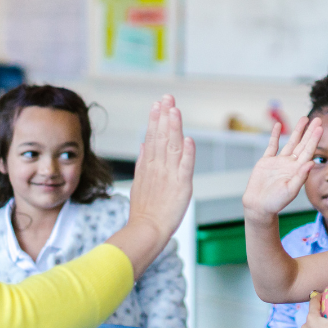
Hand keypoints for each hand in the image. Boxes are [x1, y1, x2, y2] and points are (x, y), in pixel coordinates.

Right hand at [109, 96, 196, 277]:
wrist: (147, 230)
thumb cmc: (144, 211)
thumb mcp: (139, 183)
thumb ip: (142, 163)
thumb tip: (143, 145)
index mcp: (149, 166)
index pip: (153, 137)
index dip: (156, 120)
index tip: (158, 104)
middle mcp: (158, 167)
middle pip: (161, 137)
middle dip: (164, 116)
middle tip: (167, 97)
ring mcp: (169, 175)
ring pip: (172, 147)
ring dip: (173, 128)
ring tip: (174, 110)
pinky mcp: (181, 186)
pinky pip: (185, 167)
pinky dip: (187, 153)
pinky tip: (188, 139)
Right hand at [242, 117, 322, 218]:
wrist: (259, 205)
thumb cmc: (276, 202)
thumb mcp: (290, 190)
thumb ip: (301, 176)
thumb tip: (311, 162)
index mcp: (298, 170)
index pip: (308, 151)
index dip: (314, 139)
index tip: (320, 127)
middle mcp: (290, 164)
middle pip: (302, 144)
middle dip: (310, 132)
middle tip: (318, 119)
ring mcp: (279, 162)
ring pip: (290, 142)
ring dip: (297, 131)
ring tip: (304, 119)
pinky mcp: (266, 162)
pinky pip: (272, 146)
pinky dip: (275, 135)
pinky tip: (278, 126)